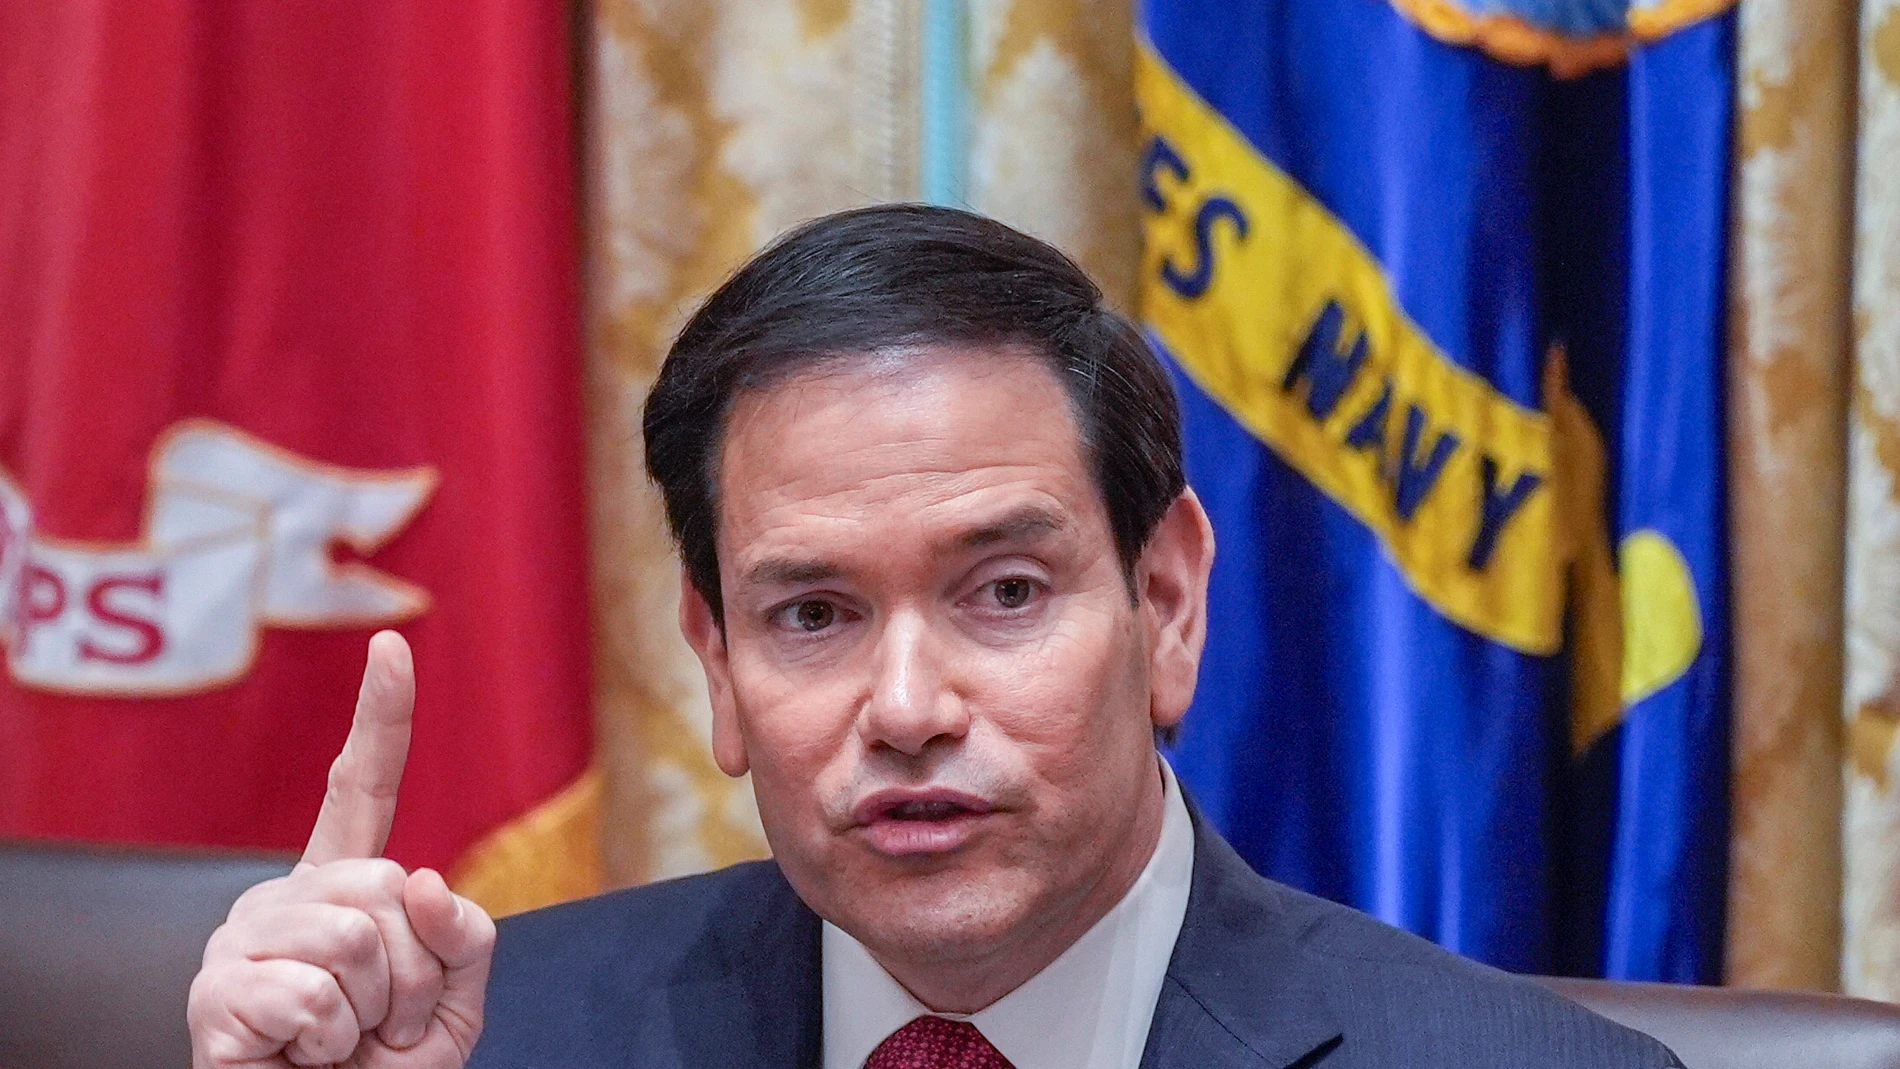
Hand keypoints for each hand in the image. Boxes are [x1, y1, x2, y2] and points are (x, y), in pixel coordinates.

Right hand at [187, 632, 496, 1067]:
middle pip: (388, 885)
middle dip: (414, 973)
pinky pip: (315, 997)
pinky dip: (329, 1045)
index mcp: (341, 885)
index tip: (392, 645)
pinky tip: (303, 1059)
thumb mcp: (457, 999)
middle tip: (381, 1022)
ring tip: (344, 1043)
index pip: (360, 789)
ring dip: (375, 1012)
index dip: (381, 718)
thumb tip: (419, 878)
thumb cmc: (386, 1066)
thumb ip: (463, 935)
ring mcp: (240, 942)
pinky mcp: (214, 996)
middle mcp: (282, 896)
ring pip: (358, 939)